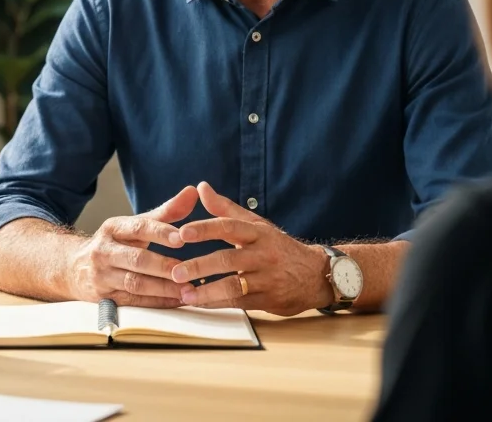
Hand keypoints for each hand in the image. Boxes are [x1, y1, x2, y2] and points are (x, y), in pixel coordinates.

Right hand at [68, 185, 197, 307]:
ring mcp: (102, 276)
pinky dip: (158, 302)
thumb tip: (192, 192)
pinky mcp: (104, 298)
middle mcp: (103, 251)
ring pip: (135, 283)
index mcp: (112, 228)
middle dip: (163, 265)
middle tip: (189, 269)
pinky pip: (134, 302)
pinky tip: (177, 300)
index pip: (137, 227)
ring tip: (188, 288)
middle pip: (136, 258)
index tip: (182, 238)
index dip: (160, 232)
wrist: (74, 269)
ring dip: (164, 287)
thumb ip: (165, 212)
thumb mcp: (133, 226)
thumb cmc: (114, 245)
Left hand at [170, 182, 332, 315]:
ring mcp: (267, 278)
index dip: (205, 229)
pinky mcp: (269, 300)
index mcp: (258, 232)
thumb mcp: (257, 225)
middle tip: (174, 271)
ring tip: (184, 293)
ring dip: (206, 290)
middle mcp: (263, 254)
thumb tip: (200, 187)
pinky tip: (200, 303)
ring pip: (234, 285)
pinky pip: (240, 303)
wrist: (317, 275)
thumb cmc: (278, 247)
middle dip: (199, 266)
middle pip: (228, 259)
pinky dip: (218, 303)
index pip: (229, 226)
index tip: (182, 233)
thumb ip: (226, 209)